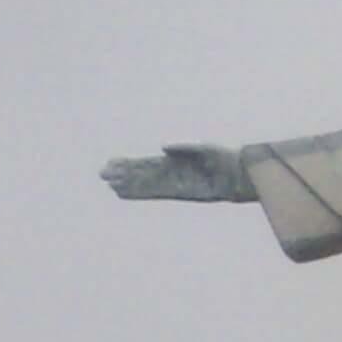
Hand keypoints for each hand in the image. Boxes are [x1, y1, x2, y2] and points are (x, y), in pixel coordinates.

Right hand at [100, 144, 248, 201]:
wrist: (239, 174)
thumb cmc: (223, 157)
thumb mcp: (203, 148)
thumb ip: (183, 147)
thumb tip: (162, 148)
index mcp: (174, 160)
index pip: (146, 163)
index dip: (129, 164)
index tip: (111, 163)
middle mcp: (171, 173)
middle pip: (142, 174)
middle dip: (124, 174)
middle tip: (103, 175)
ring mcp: (174, 184)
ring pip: (146, 186)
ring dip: (129, 186)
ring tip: (111, 187)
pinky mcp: (181, 194)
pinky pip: (157, 194)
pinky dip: (142, 194)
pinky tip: (127, 195)